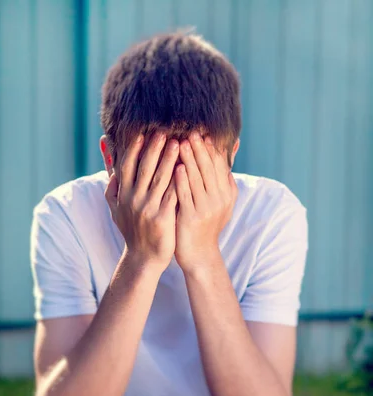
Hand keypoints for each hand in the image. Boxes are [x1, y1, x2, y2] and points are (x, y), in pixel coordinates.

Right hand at [105, 132, 178, 272]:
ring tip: (179, 144)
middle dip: (153, 149)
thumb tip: (109, 169)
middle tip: (163, 132)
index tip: (142, 134)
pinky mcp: (162, 218)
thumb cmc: (132, 232)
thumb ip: (112, 189)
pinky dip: (179, 181)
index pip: (127, 167)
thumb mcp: (116, 211)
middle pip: (144, 169)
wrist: (143, 258)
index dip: (134, 149)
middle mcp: (133, 200)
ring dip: (169, 160)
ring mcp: (148, 209)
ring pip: (159, 179)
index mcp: (123, 195)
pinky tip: (187, 169)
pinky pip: (172, 194)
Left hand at [174, 132, 237, 274]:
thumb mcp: (221, 202)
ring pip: (198, 179)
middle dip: (200, 149)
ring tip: (181, 142)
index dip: (211, 148)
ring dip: (190, 160)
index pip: (219, 165)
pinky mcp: (192, 218)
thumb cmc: (206, 225)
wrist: (199, 254)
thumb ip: (223, 179)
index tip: (202, 132)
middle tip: (192, 131)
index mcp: (226, 193)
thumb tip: (229, 152)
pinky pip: (186, 195)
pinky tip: (176, 168)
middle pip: (209, 168)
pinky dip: (182, 181)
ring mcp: (206, 209)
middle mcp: (219, 200)